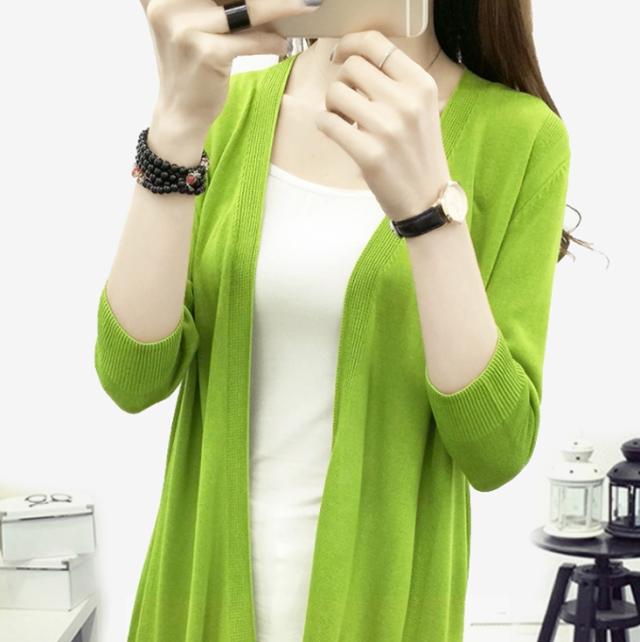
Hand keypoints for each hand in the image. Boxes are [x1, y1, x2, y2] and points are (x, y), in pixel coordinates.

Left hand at [314, 30, 451, 221]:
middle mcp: (406, 102)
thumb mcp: (422, 108)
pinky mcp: (369, 154)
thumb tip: (352, 58)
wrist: (426, 199)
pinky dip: (324, 125)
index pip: (376, 44)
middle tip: (346, 101)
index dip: (351, 45)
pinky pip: (327, 122)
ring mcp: (387, 129)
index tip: (341, 55)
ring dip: (331, 105)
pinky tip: (336, 133)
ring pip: (335, 92)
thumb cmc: (418, 152)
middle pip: (351, 67)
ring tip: (344, 120)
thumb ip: (395, 82)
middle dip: (342, 81)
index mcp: (420, 85)